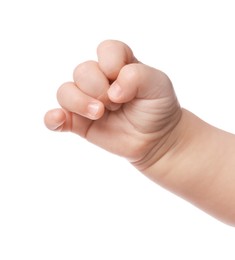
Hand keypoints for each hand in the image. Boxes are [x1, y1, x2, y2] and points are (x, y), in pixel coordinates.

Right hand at [44, 40, 181, 169]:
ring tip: (99, 114)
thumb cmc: (157, 108)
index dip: (113, 64)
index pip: (106, 50)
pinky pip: (56, 118)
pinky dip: (53, 118)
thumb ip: (138, 76)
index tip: (126, 83)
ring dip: (80, 102)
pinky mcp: (79, 123)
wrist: (156, 138)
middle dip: (99, 88)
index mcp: (118, 65)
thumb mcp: (159, 85)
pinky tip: (58, 119)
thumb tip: (112, 90)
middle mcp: (99, 80)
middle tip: (117, 104)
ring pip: (65, 91)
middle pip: (82, 71)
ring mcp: (87, 101)